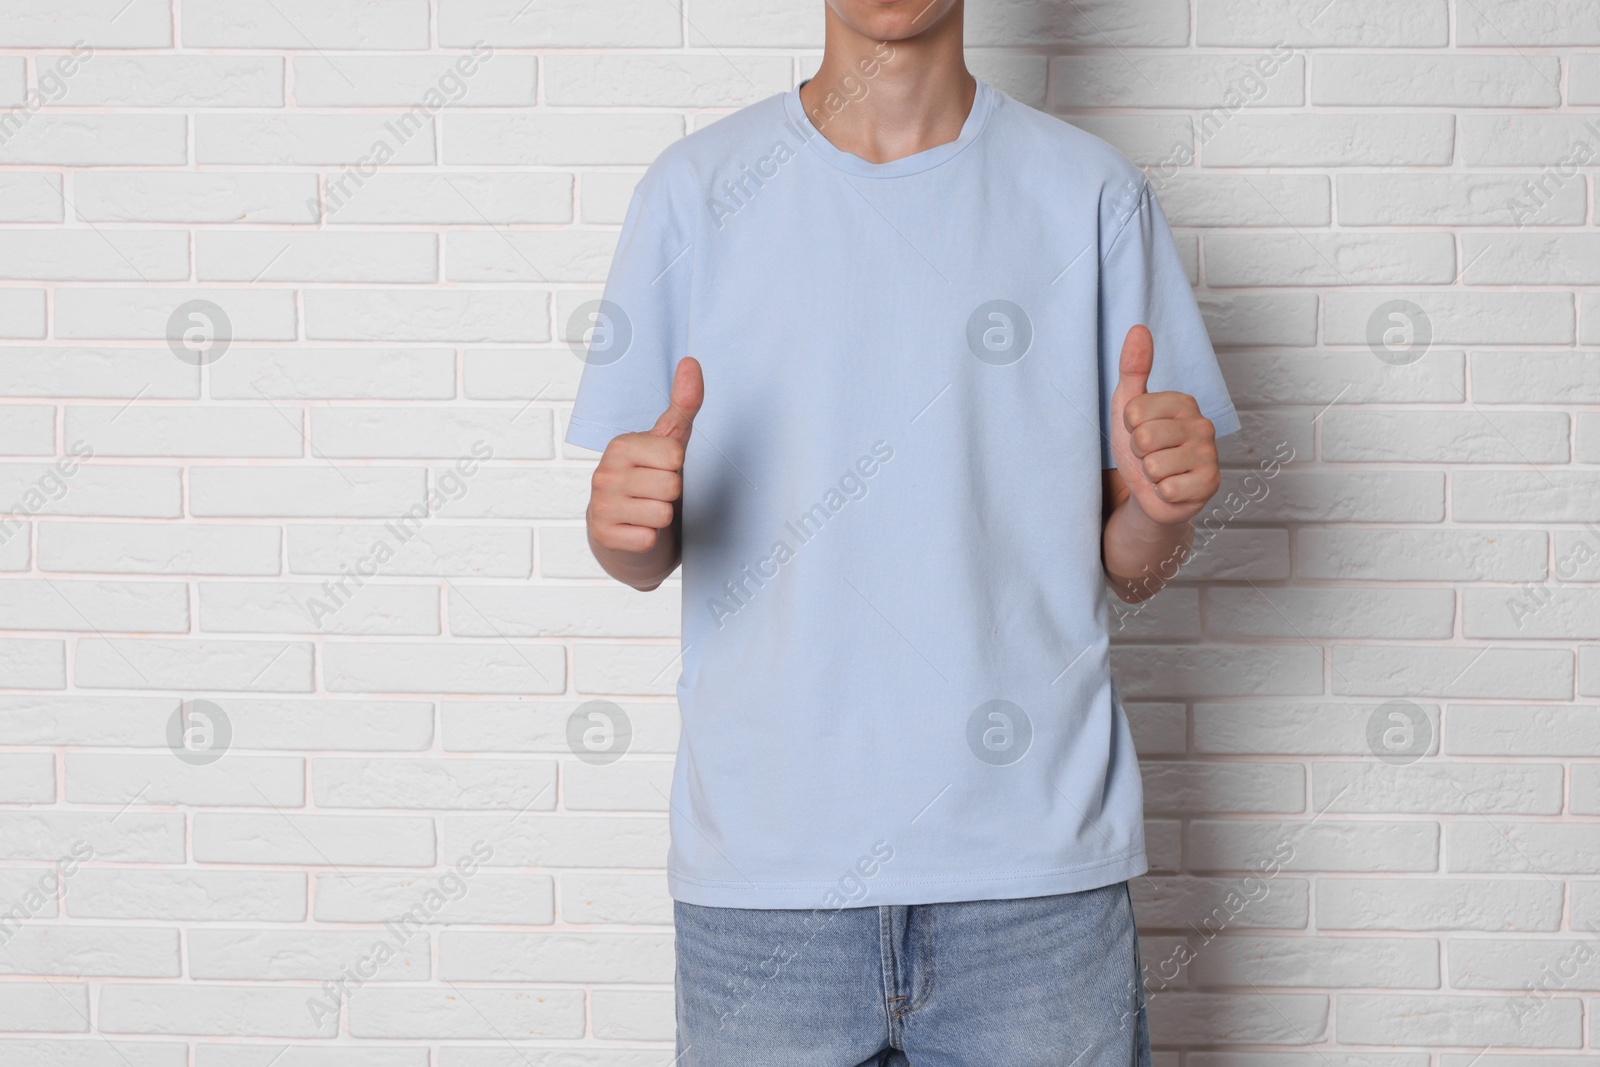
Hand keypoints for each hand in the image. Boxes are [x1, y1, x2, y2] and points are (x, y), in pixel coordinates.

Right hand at [586, 357, 702, 553]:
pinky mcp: (604, 536)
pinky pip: (648, 539)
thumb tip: (691, 362)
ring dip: (661, 518)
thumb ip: (683, 404)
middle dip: (671, 494)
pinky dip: (650, 539)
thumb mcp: (669, 442)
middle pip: (671, 486)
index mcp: (620, 445)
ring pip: (662, 513)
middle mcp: (604, 472)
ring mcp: (600, 505)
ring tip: (647, 510)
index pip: (675, 456)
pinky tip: (637, 529)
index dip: (677, 468)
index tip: (661, 471)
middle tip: (655, 494)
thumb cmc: (651, 479)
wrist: (622, 530)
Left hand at [1108, 325, 1219, 526]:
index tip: (1139, 433)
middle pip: (1144, 438)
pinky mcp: (1210, 484)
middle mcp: (1203, 424)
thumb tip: (1138, 328)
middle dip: (1138, 453)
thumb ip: (1133, 369)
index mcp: (1183, 402)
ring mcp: (1210, 455)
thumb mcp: (1128, 408)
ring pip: (1154, 465)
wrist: (1151, 494)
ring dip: (1150, 474)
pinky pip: (1168, 488)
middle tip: (1150, 456)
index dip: (1128, 428)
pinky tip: (1171, 488)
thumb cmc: (1141, 449)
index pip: (1134, 411)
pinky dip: (1162, 493)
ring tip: (1161, 472)